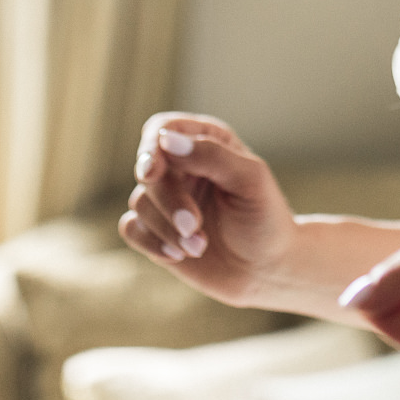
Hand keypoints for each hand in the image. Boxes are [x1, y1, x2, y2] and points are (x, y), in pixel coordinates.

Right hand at [119, 113, 297, 307]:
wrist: (267, 270)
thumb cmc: (265, 219)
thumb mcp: (251, 181)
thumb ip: (213, 155)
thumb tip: (166, 140)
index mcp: (207, 141)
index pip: (164, 129)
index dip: (152, 147)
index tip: (153, 172)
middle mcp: (182, 166)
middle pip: (149, 169)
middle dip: (169, 201)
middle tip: (193, 226)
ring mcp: (167, 198)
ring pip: (141, 201)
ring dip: (168, 228)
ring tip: (200, 246)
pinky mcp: (155, 229)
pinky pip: (131, 229)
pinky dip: (152, 242)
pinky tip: (178, 255)